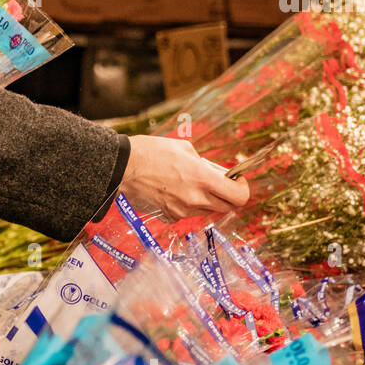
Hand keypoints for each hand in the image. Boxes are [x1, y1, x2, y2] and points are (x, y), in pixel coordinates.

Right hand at [121, 136, 249, 220]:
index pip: (239, 196)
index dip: (242, 189)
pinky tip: (173, 192)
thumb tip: (215, 173)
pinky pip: (185, 214)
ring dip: (205, 200)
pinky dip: (185, 206)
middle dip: (226, 195)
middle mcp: (195, 199)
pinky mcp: (168, 216)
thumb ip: (205, 164)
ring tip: (188, 184)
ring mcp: (181, 210)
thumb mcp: (184, 148)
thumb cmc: (151, 151)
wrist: (122, 167)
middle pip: (227, 207)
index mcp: (203, 179)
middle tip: (216, 183)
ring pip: (206, 211)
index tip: (236, 181)